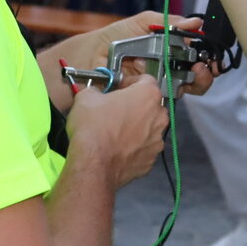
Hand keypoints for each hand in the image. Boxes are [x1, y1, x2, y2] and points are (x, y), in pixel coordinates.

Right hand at [65, 74, 171, 188]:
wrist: (94, 165)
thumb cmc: (93, 127)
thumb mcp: (86, 98)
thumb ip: (95, 91)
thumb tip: (95, 94)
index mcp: (149, 95)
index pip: (146, 80)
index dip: (130, 82)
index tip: (118, 89)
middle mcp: (159, 117)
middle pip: (151, 105)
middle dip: (136, 105)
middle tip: (116, 110)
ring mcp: (157, 141)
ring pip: (150, 128)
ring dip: (137, 127)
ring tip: (116, 132)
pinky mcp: (151, 161)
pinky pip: (144, 148)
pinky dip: (135, 147)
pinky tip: (118, 149)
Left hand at [87, 12, 214, 96]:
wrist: (92, 54)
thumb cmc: (116, 36)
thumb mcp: (143, 22)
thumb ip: (168, 22)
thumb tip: (196, 22)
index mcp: (170, 50)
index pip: (195, 55)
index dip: (207, 57)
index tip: (211, 55)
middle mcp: (168, 68)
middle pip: (196, 75)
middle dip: (206, 72)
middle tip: (204, 66)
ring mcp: (159, 84)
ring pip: (187, 87)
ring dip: (197, 80)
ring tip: (196, 72)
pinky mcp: (148, 96)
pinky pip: (166, 97)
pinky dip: (174, 90)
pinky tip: (173, 81)